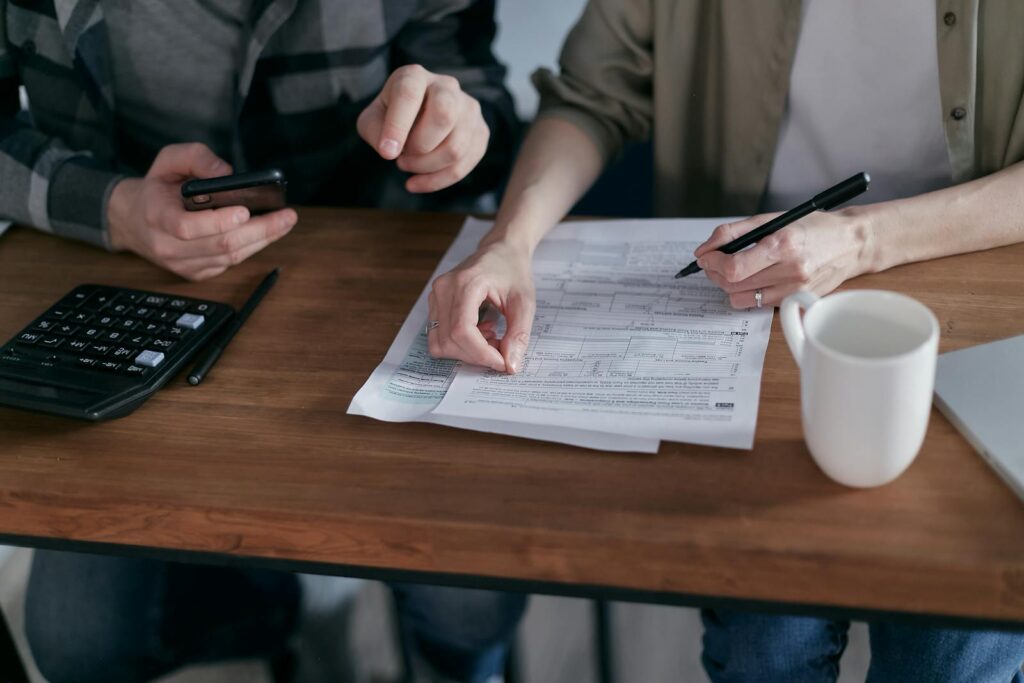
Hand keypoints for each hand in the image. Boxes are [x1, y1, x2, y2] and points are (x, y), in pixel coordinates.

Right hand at [107, 143, 297, 280]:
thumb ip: (196, 158)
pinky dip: (252, 247)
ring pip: (230, 257)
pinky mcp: (196, 273)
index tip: (245, 210)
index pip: (187, 227)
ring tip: (285, 222)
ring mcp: (182, 264)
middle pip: (220, 244)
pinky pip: (230, 263)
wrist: (135, 220)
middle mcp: (167, 246)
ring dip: (263, 240)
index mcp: (156, 216)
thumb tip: (227, 174)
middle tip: (286, 216)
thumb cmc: (158, 188)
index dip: (217, 221)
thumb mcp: (168, 160)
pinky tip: (268, 233)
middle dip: (259, 230)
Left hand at [357, 64, 489, 193]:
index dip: (398, 126)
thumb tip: (392, 150)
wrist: (417, 117)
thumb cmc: (390, 117)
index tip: (387, 153)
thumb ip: (375, 132)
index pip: (409, 95)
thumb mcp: (371, 121)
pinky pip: (464, 164)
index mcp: (414, 76)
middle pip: (444, 116)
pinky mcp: (480, 132)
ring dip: (426, 167)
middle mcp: (447, 86)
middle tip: (400, 157)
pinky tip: (419, 182)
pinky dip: (439, 180)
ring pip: (456, 147)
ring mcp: (469, 108)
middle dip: (420, 146)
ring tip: (407, 165)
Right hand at [428, 240, 534, 372]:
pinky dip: (459, 344)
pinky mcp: (434, 302)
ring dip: (466, 351)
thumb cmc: (513, 270)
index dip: (481, 354)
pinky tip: (480, 332)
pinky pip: (439, 335)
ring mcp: (435, 295)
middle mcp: (444, 288)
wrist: (501, 250)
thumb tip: (511, 365)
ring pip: (440, 343)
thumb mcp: (525, 302)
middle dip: (476, 355)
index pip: (462, 331)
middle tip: (501, 350)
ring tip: (490, 338)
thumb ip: (518, 334)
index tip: (502, 363)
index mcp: (466, 283)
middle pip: (449, 340)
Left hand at [693, 209, 872, 308]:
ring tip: (733, 270)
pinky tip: (756, 278)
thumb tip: (704, 249)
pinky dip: (748, 292)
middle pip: (733, 285)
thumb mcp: (772, 219)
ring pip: (741, 298)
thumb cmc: (812, 228)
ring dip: (729, 285)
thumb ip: (733, 232)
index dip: (712, 263)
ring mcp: (794, 290)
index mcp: (783, 245)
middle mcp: (790, 270)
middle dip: (715, 273)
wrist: (850, 244)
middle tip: (713, 262)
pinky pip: (758, 304)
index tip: (705, 256)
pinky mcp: (796, 301)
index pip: (734, 267)